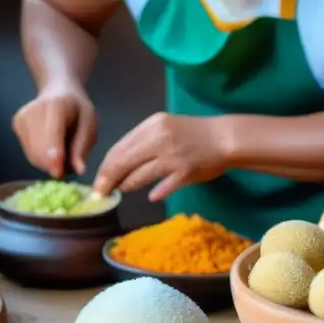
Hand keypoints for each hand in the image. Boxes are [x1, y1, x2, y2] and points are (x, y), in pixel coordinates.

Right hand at [12, 84, 97, 177]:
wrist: (57, 90)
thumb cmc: (77, 109)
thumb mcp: (90, 124)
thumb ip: (83, 146)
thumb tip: (78, 170)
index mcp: (56, 105)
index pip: (52, 133)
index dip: (54, 154)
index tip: (58, 173)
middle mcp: (33, 110)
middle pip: (40, 149)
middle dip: (55, 165)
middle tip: (71, 164)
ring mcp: (22, 117)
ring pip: (33, 156)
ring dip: (49, 163)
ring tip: (62, 151)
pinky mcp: (16, 124)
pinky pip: (29, 153)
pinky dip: (41, 157)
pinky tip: (49, 144)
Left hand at [93, 113, 231, 201]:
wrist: (225, 137)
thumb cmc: (190, 134)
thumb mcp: (163, 127)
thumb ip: (141, 142)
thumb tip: (115, 164)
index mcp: (151, 126)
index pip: (119, 148)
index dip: (105, 166)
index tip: (98, 179)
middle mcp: (159, 139)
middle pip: (123, 162)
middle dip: (108, 179)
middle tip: (100, 192)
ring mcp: (172, 156)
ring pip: (139, 175)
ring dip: (127, 185)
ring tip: (123, 189)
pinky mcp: (185, 171)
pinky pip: (163, 186)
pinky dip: (155, 192)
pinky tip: (151, 196)